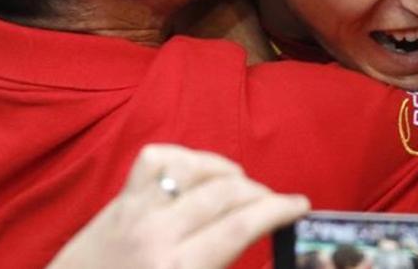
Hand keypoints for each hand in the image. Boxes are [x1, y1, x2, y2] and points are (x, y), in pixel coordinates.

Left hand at [47, 144, 308, 268]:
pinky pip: (157, 160)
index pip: (241, 223)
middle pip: (225, 192)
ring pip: (194, 167)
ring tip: (241, 188)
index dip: (278, 209)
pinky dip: (185, 158)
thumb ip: (222, 264)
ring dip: (227, 171)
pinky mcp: (118, 201)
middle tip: (275, 203)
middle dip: (261, 192)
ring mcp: (134, 211)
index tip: (299, 205)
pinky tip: (197, 174)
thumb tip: (253, 241)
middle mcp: (157, 233)